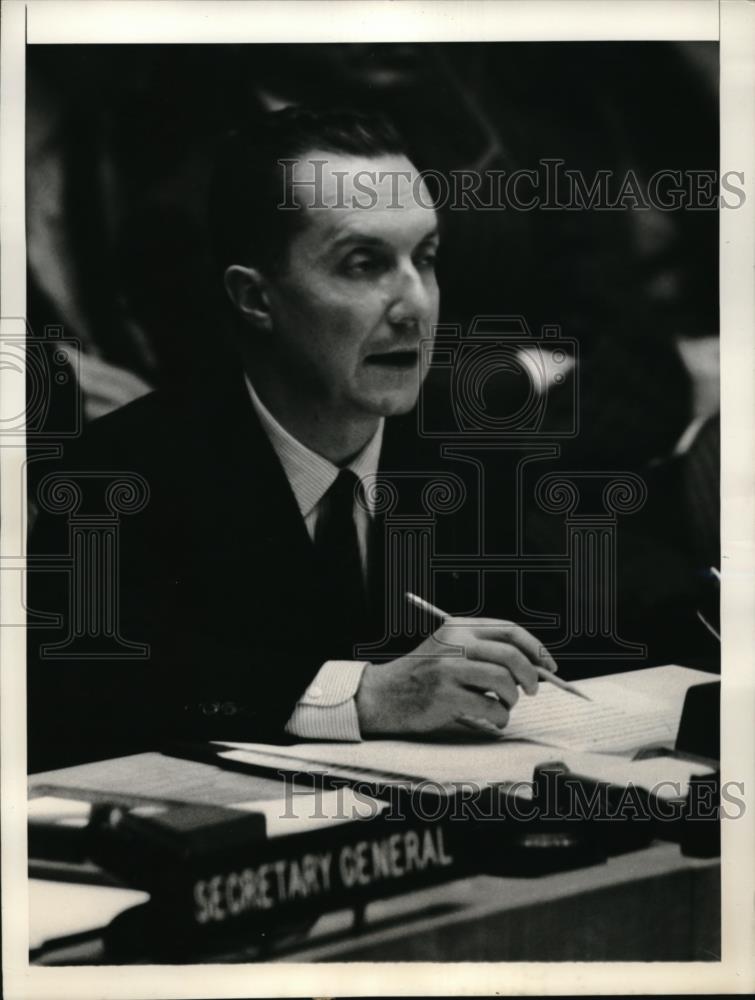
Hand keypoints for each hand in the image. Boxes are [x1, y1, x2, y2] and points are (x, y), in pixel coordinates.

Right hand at [355, 617, 557, 739]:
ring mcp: (449, 670)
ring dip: (513, 698)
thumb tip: (533, 667)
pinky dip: (500, 717)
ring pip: (504, 682)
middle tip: (531, 690)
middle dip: (530, 675)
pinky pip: (491, 708)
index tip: (549, 665)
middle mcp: (455, 644)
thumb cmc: (422, 676)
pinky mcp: (446, 696)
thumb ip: (483, 651)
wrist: (383, 695)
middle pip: (511, 655)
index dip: (535, 648)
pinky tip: (492, 718)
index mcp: (458, 628)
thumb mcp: (448, 650)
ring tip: (504, 705)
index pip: (509, 630)